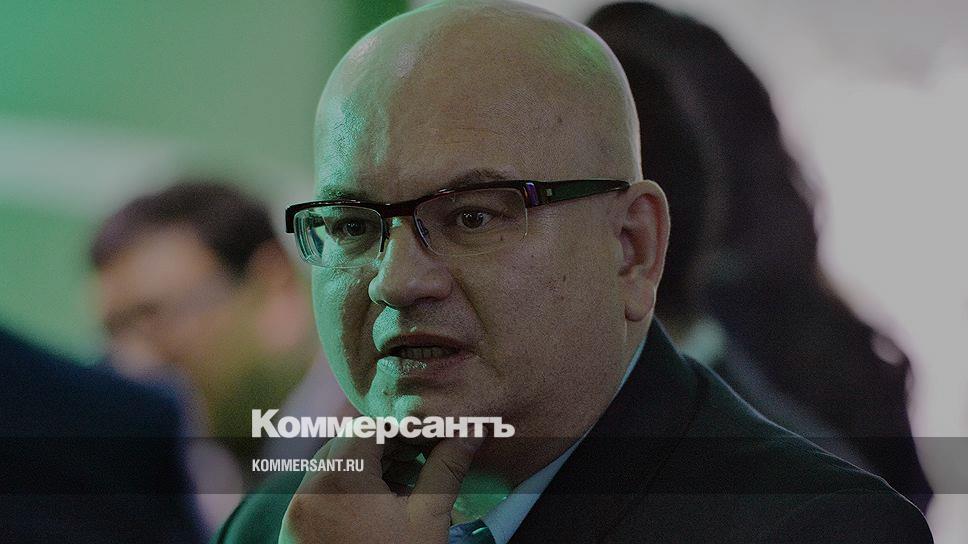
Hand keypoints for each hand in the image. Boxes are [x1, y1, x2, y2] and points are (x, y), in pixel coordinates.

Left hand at [279, 435, 484, 543]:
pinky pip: (321, 492)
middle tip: (421, 460)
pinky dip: (348, 490)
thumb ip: (447, 468)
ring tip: (404, 487)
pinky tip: (379, 508)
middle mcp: (309, 488)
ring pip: (333, 466)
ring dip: (368, 467)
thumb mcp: (428, 518)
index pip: (371, 426)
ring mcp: (297, 511)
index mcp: (340, 476)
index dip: (404, 428)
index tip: (429, 439)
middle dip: (386, 447)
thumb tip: (469, 432)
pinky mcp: (295, 530)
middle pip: (349, 443)